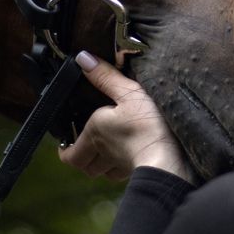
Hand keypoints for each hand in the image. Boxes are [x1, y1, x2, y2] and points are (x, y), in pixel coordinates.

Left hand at [58, 52, 194, 182]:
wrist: (168, 158)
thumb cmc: (147, 126)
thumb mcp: (129, 93)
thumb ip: (106, 77)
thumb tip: (83, 58)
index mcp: (94, 132)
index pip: (69, 153)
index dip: (65, 149)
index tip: (66, 142)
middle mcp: (102, 152)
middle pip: (83, 165)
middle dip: (80, 158)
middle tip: (83, 146)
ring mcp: (118, 166)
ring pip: (100, 172)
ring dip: (99, 164)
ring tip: (104, 152)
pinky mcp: (134, 173)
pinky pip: (119, 175)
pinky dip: (118, 169)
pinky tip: (127, 157)